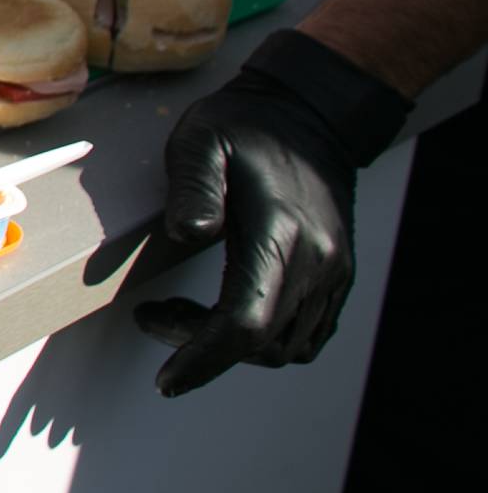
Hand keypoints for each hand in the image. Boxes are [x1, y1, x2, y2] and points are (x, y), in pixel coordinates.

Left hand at [135, 29, 409, 396]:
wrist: (309, 113)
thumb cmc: (246, 126)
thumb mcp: (202, 141)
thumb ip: (193, 188)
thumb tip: (184, 234)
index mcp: (280, 234)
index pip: (245, 323)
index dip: (202, 358)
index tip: (166, 379)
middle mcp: (317, 261)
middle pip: (262, 343)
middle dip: (202, 349)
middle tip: (154, 318)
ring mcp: (334, 271)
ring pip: (287, 346)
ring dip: (232, 347)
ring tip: (184, 315)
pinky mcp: (338, 274)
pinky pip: (307, 333)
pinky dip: (266, 339)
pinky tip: (229, 313)